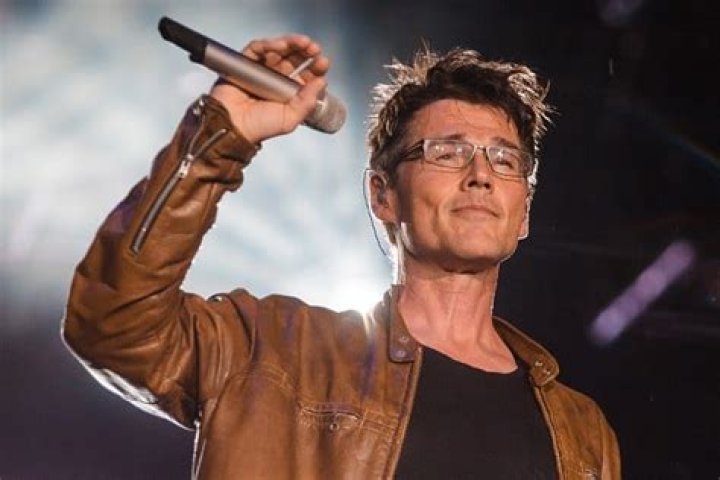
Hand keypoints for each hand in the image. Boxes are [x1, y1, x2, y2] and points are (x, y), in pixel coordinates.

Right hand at [209, 34, 330, 144]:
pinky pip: (257, 49)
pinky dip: (269, 44)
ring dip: (291, 44)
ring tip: (303, 43)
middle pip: (293, 60)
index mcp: (289, 93)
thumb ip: (307, 103)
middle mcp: (276, 80)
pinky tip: (280, 45)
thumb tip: (322, 82)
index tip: (323, 63)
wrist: (232, 127)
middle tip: (314, 49)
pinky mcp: (245, 63)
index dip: (315, 68)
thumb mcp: (289, 119)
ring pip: (278, 51)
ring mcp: (261, 71)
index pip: (305, 76)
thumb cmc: (258, 127)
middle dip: (305, 52)